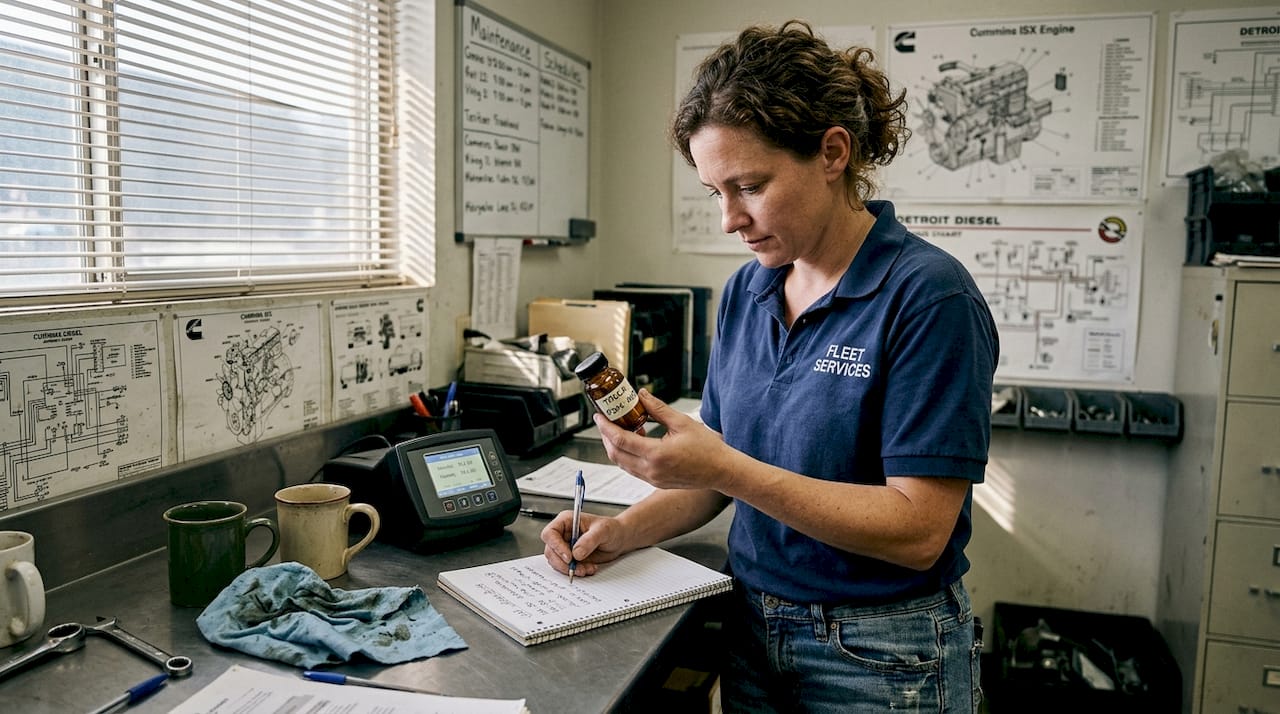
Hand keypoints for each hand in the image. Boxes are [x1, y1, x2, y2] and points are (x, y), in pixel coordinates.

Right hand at [540, 510, 628, 576]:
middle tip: (577, 568)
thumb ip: (589, 540)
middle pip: (551, 550)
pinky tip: (589, 568)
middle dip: (563, 563)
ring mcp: (565, 547)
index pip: (550, 533)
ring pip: (556, 561)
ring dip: (570, 569)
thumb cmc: (611, 529)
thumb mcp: (603, 530)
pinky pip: (566, 568)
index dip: (556, 546)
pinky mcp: (571, 558)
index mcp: (566, 521)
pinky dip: (576, 571)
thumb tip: (576, 553)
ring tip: (586, 569)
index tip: (569, 557)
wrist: (618, 540)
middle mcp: (563, 534)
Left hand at [595, 390, 735, 491]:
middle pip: (616, 454)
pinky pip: (632, 469)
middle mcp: (651, 470)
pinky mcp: (656, 483)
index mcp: (657, 455)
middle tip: (605, 421)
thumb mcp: (682, 422)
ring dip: (616, 447)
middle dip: (606, 437)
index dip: (606, 427)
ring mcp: (653, 479)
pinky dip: (627, 455)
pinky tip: (634, 441)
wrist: (721, 471)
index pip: (621, 440)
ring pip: (622, 464)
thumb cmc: (707, 448)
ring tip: (619, 428)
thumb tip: (641, 395)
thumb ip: (658, 409)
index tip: (599, 416)